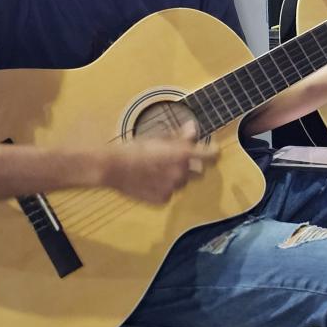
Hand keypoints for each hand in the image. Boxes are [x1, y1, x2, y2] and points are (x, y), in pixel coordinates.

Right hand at [100, 122, 217, 204]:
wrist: (113, 168)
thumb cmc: (135, 149)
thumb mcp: (159, 138)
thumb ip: (180, 136)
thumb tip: (193, 127)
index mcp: (183, 155)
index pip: (210, 155)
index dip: (213, 152)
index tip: (214, 150)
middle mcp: (181, 173)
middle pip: (198, 172)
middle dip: (191, 167)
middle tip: (177, 161)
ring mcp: (172, 188)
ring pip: (182, 183)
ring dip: (177, 178)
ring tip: (159, 171)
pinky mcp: (162, 200)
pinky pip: (169, 194)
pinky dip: (164, 189)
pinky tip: (151, 182)